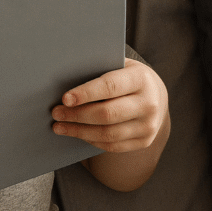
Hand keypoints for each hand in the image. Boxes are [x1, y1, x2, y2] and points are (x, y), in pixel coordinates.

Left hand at [51, 58, 169, 190]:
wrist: (155, 96)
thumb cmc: (126, 77)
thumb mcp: (118, 65)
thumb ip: (98, 68)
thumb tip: (63, 74)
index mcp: (141, 79)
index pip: (110, 87)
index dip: (86, 93)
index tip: (64, 98)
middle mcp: (149, 104)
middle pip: (107, 114)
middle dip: (77, 115)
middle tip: (56, 113)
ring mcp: (148, 125)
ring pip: (108, 133)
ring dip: (79, 131)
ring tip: (59, 126)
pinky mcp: (144, 141)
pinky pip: (113, 145)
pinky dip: (91, 140)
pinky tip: (76, 134)